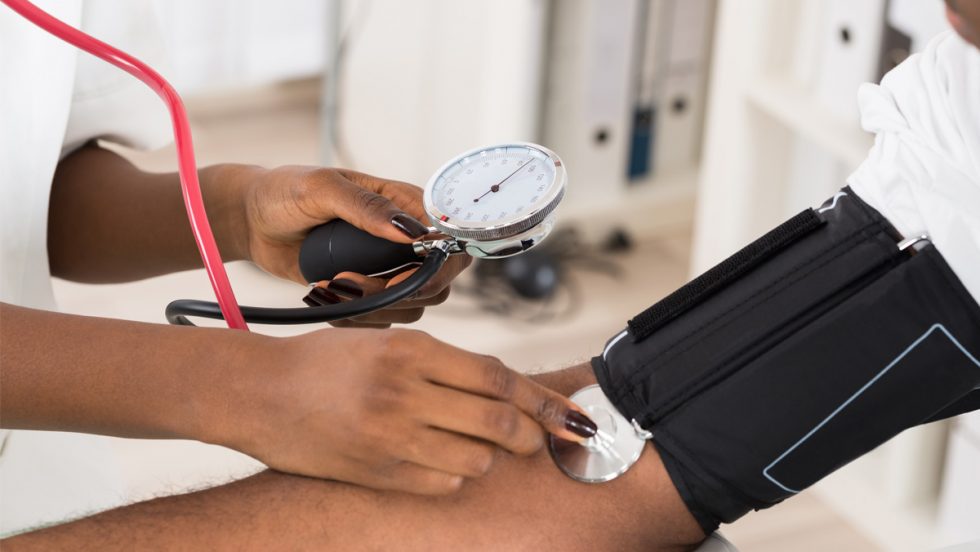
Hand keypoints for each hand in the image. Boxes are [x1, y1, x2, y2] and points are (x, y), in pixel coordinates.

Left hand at [210, 164, 469, 324]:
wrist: (253, 221)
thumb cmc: (286, 192)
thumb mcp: (321, 188)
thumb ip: (366, 206)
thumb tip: (410, 232)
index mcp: (404, 205)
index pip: (448, 239)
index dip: (436, 266)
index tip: (397, 276)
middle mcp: (404, 240)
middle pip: (438, 282)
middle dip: (401, 292)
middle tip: (351, 280)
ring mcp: (388, 269)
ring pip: (412, 306)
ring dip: (374, 306)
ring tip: (332, 284)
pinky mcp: (368, 293)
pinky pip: (383, 320)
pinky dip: (357, 318)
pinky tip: (327, 296)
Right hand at [216, 328, 598, 494]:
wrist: (258, 392)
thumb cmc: (326, 362)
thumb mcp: (385, 342)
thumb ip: (443, 364)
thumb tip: (506, 389)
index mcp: (411, 349)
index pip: (498, 377)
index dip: (542, 400)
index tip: (572, 415)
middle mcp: (405, 391)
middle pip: (498, 422)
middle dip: (531, 435)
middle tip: (536, 439)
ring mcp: (390, 436)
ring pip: (477, 460)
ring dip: (490, 457)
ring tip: (480, 447)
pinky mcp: (376, 472)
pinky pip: (442, 485)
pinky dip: (456, 477)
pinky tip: (443, 463)